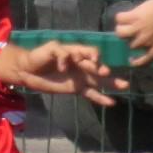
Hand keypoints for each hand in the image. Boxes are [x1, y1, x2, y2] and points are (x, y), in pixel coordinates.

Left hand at [0, 42, 128, 106]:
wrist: (28, 70)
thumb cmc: (39, 56)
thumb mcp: (49, 49)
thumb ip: (60, 53)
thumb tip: (66, 63)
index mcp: (76, 52)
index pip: (90, 52)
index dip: (93, 55)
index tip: (93, 60)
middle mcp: (81, 64)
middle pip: (97, 67)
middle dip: (102, 69)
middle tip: (105, 73)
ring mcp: (80, 77)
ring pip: (99, 81)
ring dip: (111, 83)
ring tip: (124, 86)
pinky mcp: (76, 89)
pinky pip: (91, 94)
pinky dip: (101, 98)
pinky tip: (111, 103)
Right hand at [114, 0, 152, 66]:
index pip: (141, 62)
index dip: (135, 62)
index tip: (131, 59)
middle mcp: (144, 42)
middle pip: (131, 45)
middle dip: (132, 41)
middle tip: (136, 34)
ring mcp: (138, 29)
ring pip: (120, 33)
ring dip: (122, 30)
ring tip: (125, 26)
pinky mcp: (134, 16)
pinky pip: (120, 18)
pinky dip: (121, 17)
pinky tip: (126, 16)